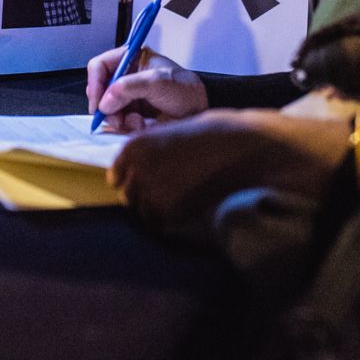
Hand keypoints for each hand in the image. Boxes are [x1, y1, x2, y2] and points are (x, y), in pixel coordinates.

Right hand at [86, 45, 206, 131]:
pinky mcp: (131, 113)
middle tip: (117, 118)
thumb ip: (131, 87)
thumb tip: (106, 101)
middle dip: (107, 107)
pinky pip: (117, 122)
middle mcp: (126, 76)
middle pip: (100, 90)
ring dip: (119, 120)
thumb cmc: (186, 90)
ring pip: (107, 109)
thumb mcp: (159, 82)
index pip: (100, 66)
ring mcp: (128, 96)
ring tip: (137, 123)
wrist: (199, 113)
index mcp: (131, 58)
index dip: (95, 83)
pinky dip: (126, 127)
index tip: (98, 103)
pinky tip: (142, 126)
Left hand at [109, 109, 350, 225]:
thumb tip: (134, 178)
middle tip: (169, 196)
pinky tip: (188, 209)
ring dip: (157, 211)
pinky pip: (160, 224)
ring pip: (142, 213)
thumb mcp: (173, 135)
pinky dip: (170, 222)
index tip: (147, 185)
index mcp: (135, 145)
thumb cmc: (213, 136)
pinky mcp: (168, 211)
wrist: (242, 146)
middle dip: (144, 198)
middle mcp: (136, 168)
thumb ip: (151, 154)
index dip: (132, 182)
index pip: (117, 176)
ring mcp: (150, 190)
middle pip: (128, 197)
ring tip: (181, 201)